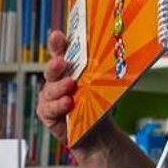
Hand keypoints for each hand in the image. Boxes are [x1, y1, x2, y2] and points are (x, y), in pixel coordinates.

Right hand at [36, 29, 117, 152]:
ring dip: (60, 87)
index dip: (57, 43)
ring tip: (70, 85)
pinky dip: (58, 105)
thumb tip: (121, 56)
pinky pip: (49, 108)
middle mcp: (56, 80)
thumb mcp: (103, 86)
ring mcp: (49, 96)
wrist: (97, 132)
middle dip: (55, 64)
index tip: (57, 35)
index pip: (61, 52)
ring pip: (50, 89)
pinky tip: (67, 103)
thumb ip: (104, 73)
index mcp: (69, 69)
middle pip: (51, 69)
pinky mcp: (47, 112)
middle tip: (62, 62)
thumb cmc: (98, 105)